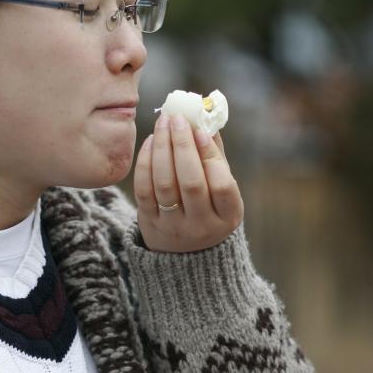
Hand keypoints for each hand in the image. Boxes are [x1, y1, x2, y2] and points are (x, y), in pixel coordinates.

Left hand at [133, 112, 243, 251]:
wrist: (184, 254)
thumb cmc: (208, 210)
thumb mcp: (222, 192)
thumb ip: (217, 158)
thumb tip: (206, 119)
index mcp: (227, 216)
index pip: (221, 185)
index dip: (210, 156)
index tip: (200, 130)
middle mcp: (202, 225)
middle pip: (191, 182)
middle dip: (182, 145)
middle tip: (177, 118)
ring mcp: (174, 227)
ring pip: (165, 183)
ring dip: (162, 148)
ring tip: (163, 123)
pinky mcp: (150, 224)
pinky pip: (144, 189)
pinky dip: (145, 162)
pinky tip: (150, 142)